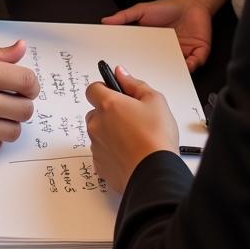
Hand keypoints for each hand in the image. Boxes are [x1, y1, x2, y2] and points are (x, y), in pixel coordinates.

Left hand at [86, 66, 178, 191]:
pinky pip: (102, 153)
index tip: (116, 94)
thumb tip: (120, 73)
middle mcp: (97, 124)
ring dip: (110, 133)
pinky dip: (112, 153)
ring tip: (134, 140)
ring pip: (98, 133)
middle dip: (109, 114)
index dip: (104, 90)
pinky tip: (130, 155)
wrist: (156, 175)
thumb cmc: (156, 138)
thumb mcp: (155, 101)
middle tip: (131, 120)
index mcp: (108, 104)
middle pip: (96, 112)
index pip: (93, 89)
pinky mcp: (100, 166)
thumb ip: (134, 84)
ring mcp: (96, 146)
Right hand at [101, 0, 213, 71]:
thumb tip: (106, 21)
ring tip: (165, 75)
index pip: (144, 57)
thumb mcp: (142, 10)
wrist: (192, 3)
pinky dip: (190, 67)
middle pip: (159, 67)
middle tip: (148, 76)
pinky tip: (185, 66)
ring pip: (175, 70)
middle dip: (155, 72)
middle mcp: (166, 53)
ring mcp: (181, 55)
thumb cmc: (168, 8)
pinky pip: (194, 65)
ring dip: (172, 73)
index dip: (138, 63)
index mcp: (153, 45)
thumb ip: (125, 16)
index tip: (130, 68)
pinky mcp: (197, 54)